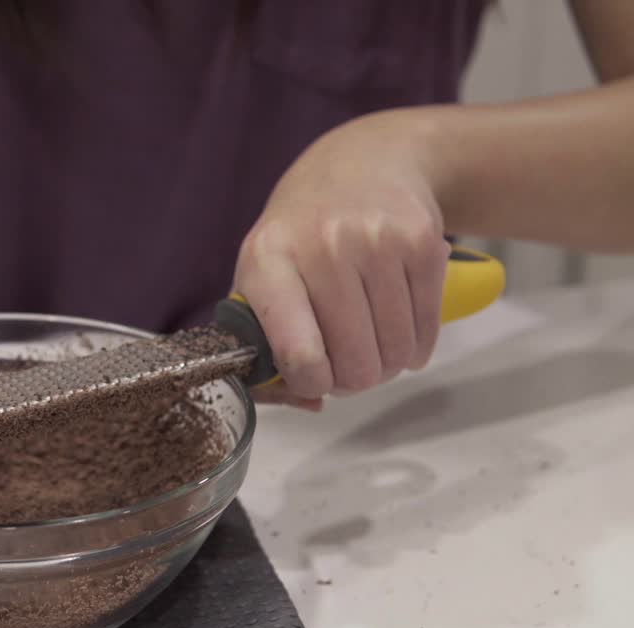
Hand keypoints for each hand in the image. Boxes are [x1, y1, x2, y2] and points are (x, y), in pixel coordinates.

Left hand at [233, 110, 450, 405]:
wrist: (363, 163)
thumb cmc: (301, 233)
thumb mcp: (262, 274)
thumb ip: (266, 345)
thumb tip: (309, 403)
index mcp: (268, 260)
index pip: (298, 353)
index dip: (310, 383)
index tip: (313, 380)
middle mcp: (323, 247)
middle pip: (354, 363)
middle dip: (353, 380)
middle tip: (347, 367)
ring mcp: (376, 242)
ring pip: (394, 353)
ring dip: (386, 365)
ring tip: (371, 347)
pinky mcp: (423, 242)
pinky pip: (426, 330)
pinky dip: (415, 347)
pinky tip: (399, 330)